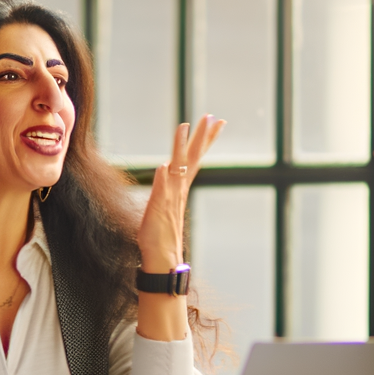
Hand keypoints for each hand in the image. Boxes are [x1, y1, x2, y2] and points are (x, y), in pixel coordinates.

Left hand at [138, 116, 225, 271]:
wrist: (162, 258)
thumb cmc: (161, 233)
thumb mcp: (163, 203)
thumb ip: (167, 185)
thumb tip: (166, 167)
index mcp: (180, 187)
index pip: (195, 157)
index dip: (205, 139)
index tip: (215, 121)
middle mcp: (178, 189)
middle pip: (192, 157)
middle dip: (202, 137)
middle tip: (211, 117)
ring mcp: (170, 197)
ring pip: (177, 167)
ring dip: (181, 148)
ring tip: (184, 128)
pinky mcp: (158, 208)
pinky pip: (161, 190)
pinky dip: (163, 179)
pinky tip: (164, 166)